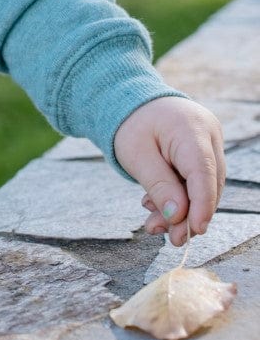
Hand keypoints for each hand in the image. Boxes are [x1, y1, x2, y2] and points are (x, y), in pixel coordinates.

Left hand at [113, 95, 224, 247]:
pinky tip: (157, 206)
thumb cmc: (130, 123)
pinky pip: (197, 179)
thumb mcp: (136, 155)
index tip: (194, 231)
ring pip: (204, 185)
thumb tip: (177, 216)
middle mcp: (208, 134)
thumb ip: (158, 185)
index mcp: (191, 129)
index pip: (203, 173)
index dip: (202, 206)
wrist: (129, 100)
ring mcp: (209, 142)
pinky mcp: (204, 150)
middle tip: (171, 239)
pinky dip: (180, 196)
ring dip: (183, 209)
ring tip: (155, 225)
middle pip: (208, 184)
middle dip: (190, 215)